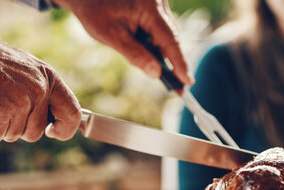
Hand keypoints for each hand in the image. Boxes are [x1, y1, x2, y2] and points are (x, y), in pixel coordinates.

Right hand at [0, 12, 79, 141]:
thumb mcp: (25, 68)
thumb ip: (43, 91)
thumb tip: (57, 119)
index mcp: (49, 78)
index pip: (73, 114)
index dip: (66, 129)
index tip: (54, 132)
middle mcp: (39, 92)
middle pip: (38, 131)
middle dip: (21, 126)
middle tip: (3, 104)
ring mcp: (20, 104)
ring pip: (17, 134)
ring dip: (3, 125)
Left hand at [56, 0, 193, 85]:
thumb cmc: (94, 11)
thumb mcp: (111, 35)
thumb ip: (135, 54)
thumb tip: (157, 74)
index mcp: (149, 7)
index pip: (170, 39)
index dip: (180, 62)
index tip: (188, 81)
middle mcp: (158, 3)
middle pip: (171, 37)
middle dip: (174, 62)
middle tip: (179, 88)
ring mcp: (158, 4)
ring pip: (166, 35)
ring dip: (162, 53)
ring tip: (163, 74)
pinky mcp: (155, 7)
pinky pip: (160, 29)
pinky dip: (156, 44)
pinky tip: (149, 54)